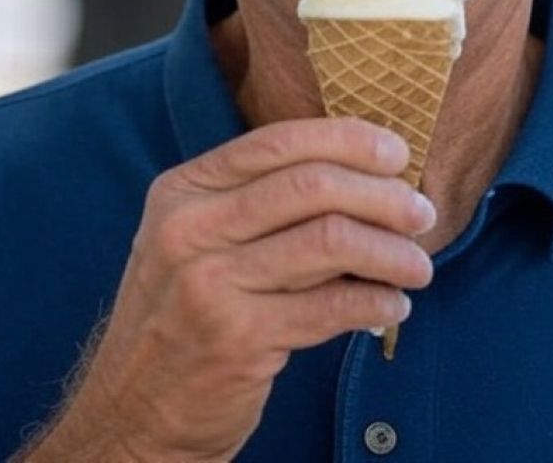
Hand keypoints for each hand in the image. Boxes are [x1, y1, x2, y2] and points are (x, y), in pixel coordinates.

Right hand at [23, 117, 436, 460]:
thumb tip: (363, 177)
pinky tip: (391, 306)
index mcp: (182, 192)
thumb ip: (257, 205)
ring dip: (391, 252)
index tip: (397, 154)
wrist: (131, 413)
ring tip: (417, 266)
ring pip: (331, 241)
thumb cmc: (180, 321)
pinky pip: (332, 307)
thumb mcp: (194, 244)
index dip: (349, 140)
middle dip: (384, 196)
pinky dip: (376, 302)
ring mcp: (208, 283)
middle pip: (313, 186)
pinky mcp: (236, 338)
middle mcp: (189, 228)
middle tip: (421, 214)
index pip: (279, 143)